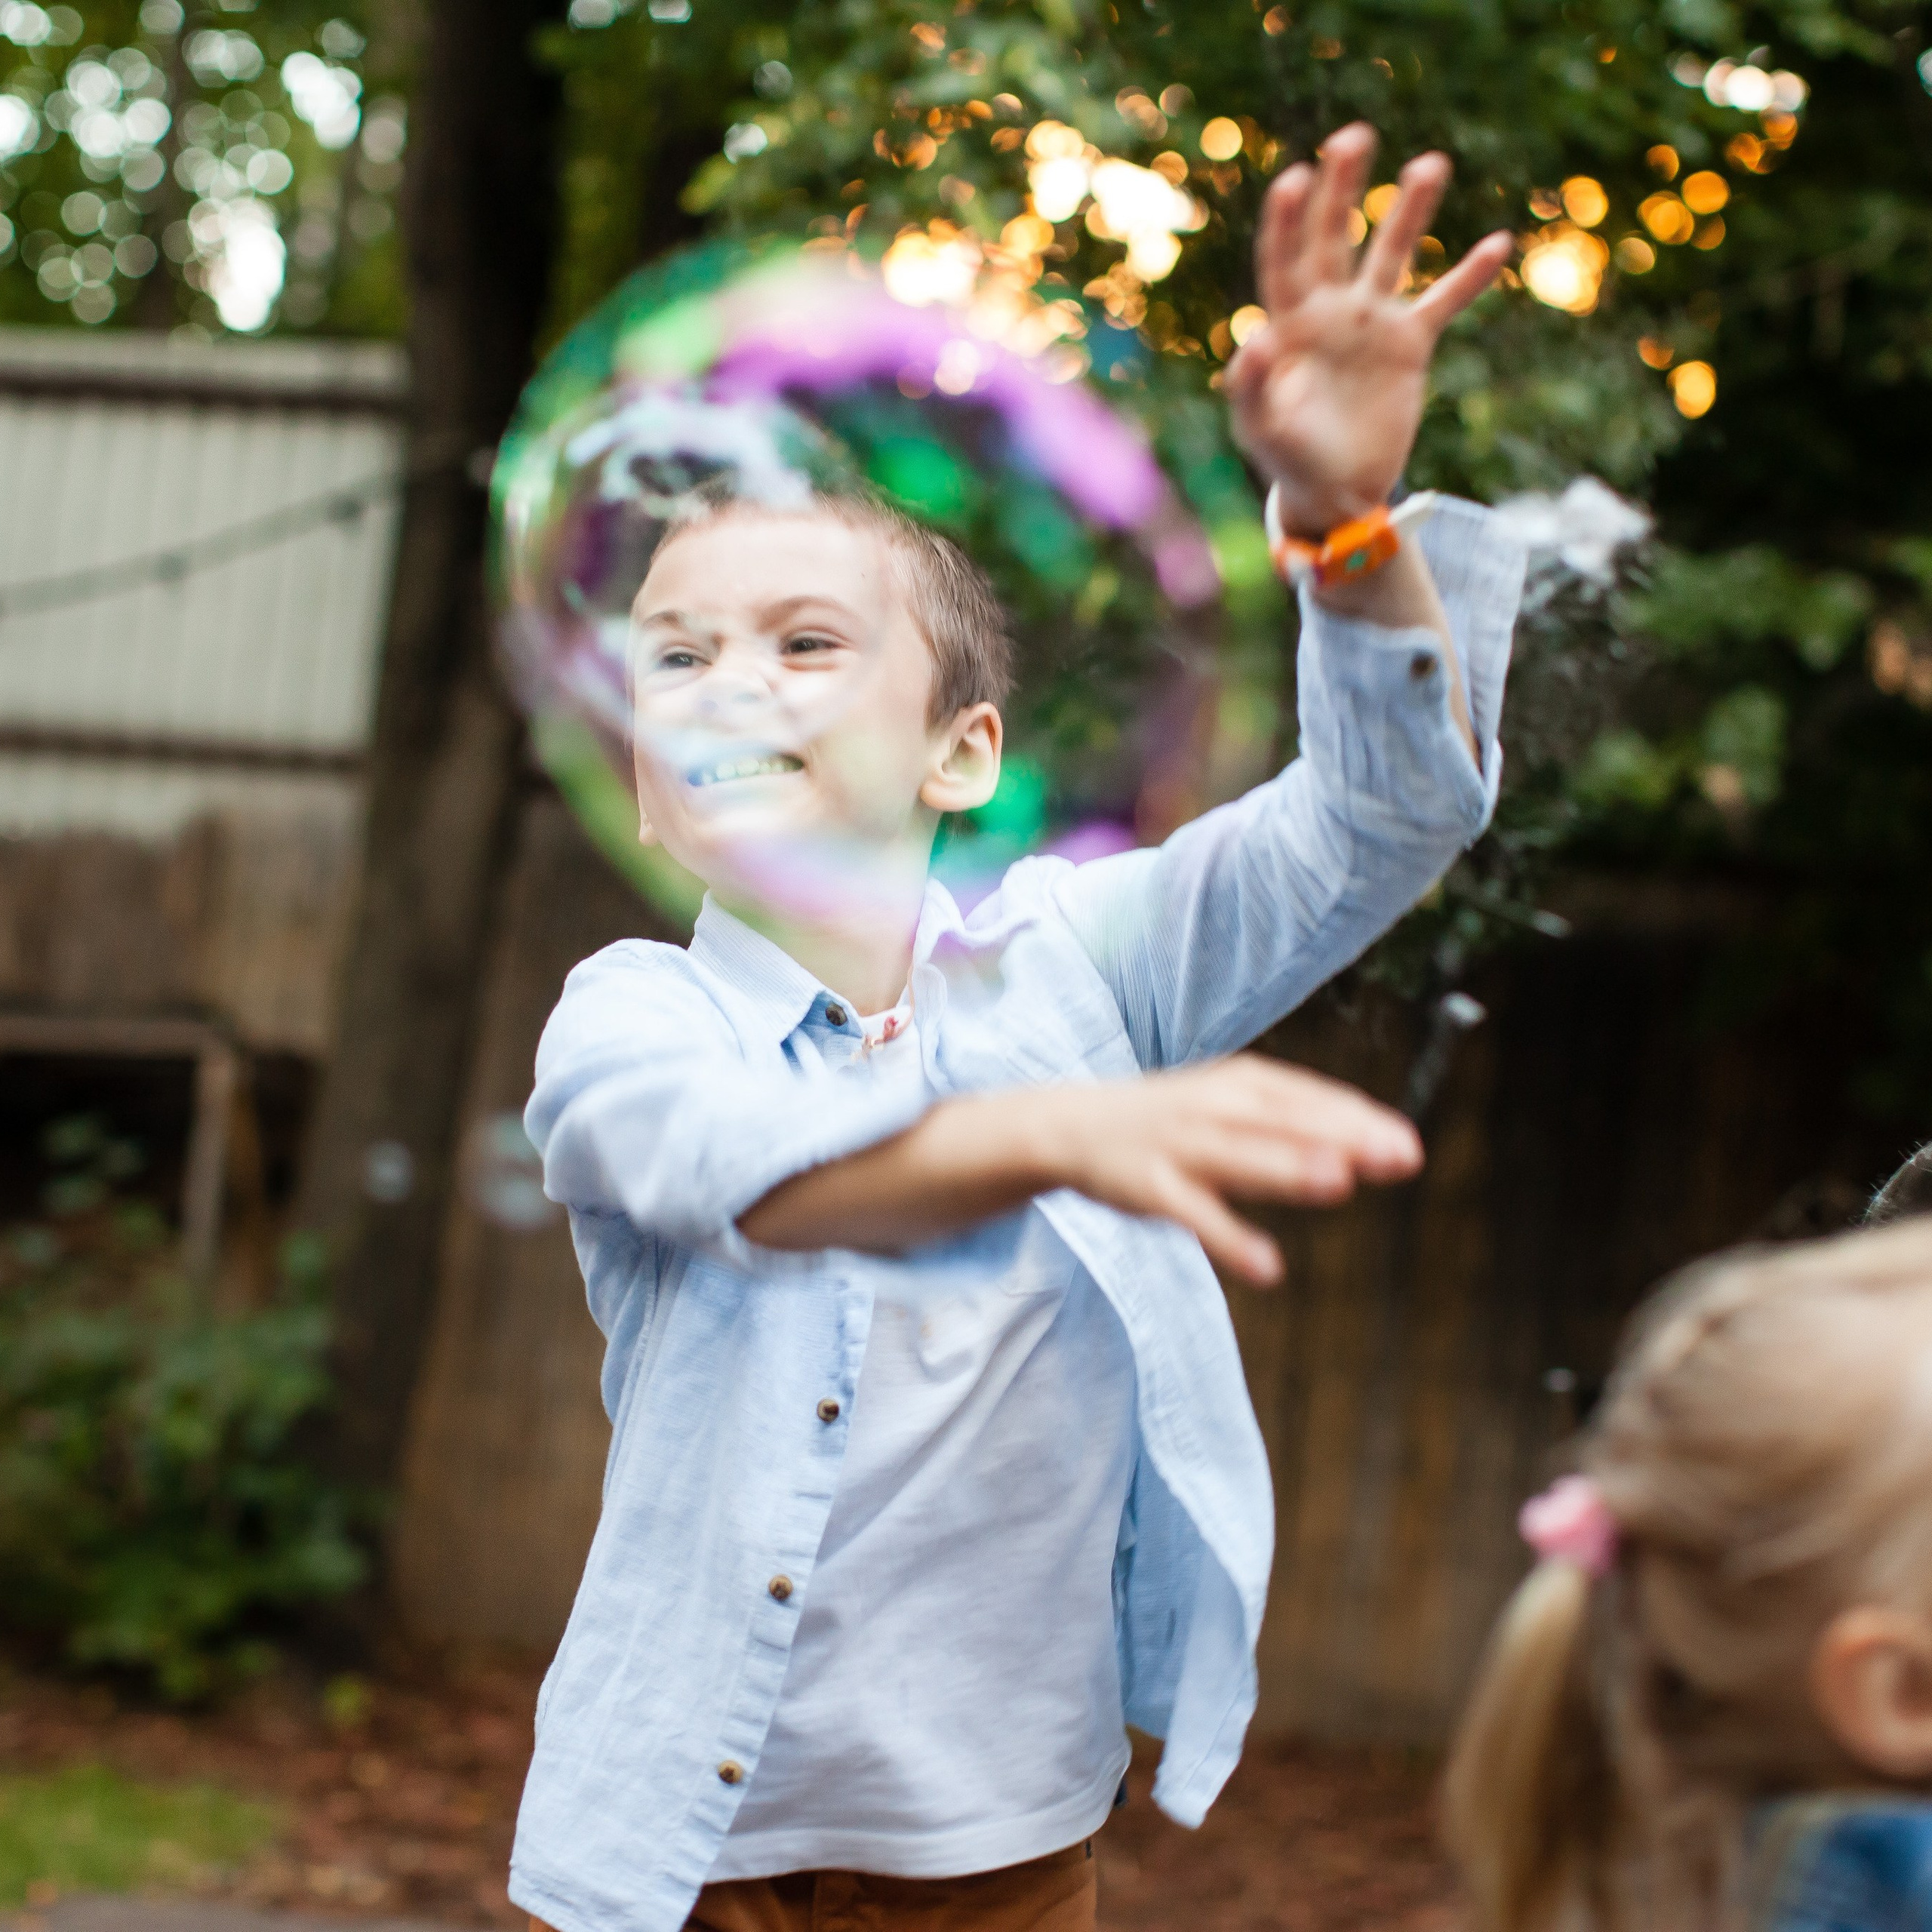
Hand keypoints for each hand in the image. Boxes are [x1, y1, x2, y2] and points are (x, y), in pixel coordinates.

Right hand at [1043, 1053, 1421, 1285]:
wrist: (1073, 1125)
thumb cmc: (1172, 1120)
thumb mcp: (1230, 1107)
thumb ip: (1292, 1125)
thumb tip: (1364, 1152)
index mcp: (1239, 1084)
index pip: (1308, 1098)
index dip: (1359, 1120)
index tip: (1409, 1145)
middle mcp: (1213, 1108)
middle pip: (1284, 1121)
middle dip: (1343, 1138)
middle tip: (1400, 1157)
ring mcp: (1180, 1147)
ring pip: (1241, 1157)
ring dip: (1289, 1168)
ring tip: (1340, 1183)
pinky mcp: (1150, 1188)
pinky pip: (1195, 1216)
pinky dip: (1230, 1239)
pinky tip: (1269, 1267)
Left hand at [1226, 122, 1513, 539]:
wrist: (1336, 492)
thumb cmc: (1289, 460)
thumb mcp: (1260, 430)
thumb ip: (1250, 386)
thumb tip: (1255, 338)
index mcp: (1287, 326)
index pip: (1283, 261)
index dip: (1287, 223)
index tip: (1294, 179)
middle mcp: (1329, 312)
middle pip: (1334, 238)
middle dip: (1340, 190)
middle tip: (1353, 138)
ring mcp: (1371, 324)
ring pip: (1391, 254)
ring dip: (1409, 211)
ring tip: (1429, 164)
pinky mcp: (1409, 346)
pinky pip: (1444, 301)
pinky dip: (1469, 276)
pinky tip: (1498, 243)